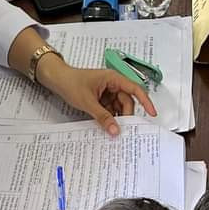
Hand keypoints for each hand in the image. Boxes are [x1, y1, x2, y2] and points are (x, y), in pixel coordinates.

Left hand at [39, 59, 156, 135]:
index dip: (146, 101)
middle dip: (126, 115)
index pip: (135, 89)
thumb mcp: (88, 102)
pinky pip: (110, 109)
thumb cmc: (71, 83)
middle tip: (124, 130)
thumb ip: (102, 117)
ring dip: (117, 117)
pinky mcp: (101, 98)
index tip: (152, 114)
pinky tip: (107, 126)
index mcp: (113, 78)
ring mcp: (107, 91)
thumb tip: (115, 131)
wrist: (56, 79)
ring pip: (119, 107)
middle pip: (127, 101)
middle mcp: (113, 84)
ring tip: (114, 130)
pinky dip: (110, 117)